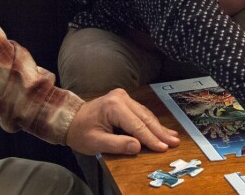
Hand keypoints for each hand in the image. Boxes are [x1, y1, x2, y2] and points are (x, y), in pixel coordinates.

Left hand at [66, 88, 180, 155]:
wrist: (70, 120)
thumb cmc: (80, 132)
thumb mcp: (96, 143)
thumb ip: (117, 145)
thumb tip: (138, 147)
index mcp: (113, 106)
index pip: (137, 125)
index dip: (151, 138)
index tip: (163, 148)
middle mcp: (121, 98)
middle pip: (145, 118)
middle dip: (160, 132)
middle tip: (174, 142)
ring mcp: (124, 97)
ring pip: (146, 115)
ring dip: (158, 128)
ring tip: (172, 137)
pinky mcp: (125, 101)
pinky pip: (141, 113)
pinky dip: (151, 123)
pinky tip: (161, 129)